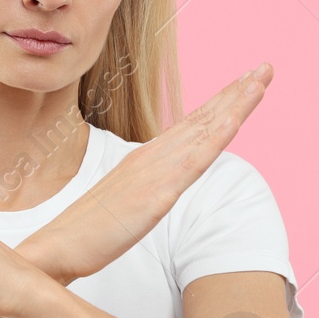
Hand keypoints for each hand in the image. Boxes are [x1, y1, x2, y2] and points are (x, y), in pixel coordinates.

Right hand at [26, 62, 273, 284]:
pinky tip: (236, 120)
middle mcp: (149, 158)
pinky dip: (216, 137)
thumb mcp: (120, 207)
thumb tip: (152, 193)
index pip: (187, 127)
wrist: (55, 249)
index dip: (217, 104)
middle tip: (264, 68)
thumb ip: (139, 193)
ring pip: (202, 132)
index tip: (243, 84)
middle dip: (233, 93)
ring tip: (260, 79)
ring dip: (233, 103)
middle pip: (199, 120)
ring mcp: (153, 173)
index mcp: (142, 161)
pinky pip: (193, 162)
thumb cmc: (82, 233)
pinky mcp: (155, 195)